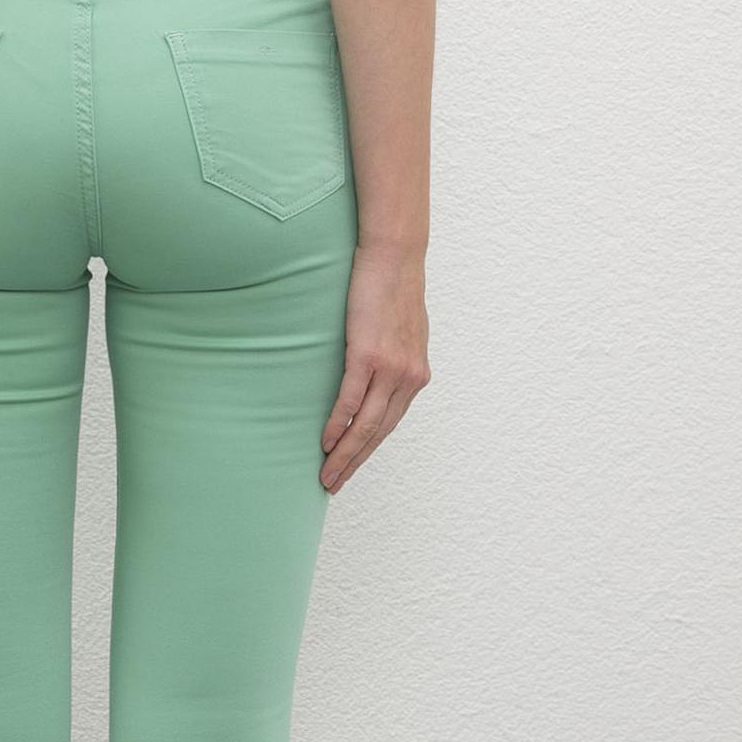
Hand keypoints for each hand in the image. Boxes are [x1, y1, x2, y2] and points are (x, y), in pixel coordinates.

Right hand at [320, 242, 429, 491]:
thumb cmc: (392, 287)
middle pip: (379, 432)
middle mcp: (408, 377)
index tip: (350, 467)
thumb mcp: (402, 330)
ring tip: (326, 473)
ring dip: (344, 453)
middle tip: (333, 484)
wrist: (394, 257)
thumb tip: (378, 369)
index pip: (390, 423)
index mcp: (415, 374)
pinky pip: (351, 400)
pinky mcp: (369, 354)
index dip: (369, 449)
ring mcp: (390, 367)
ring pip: (366, 423)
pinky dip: (339, 424)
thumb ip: (394, 355)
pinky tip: (326, 442)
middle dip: (355, 462)